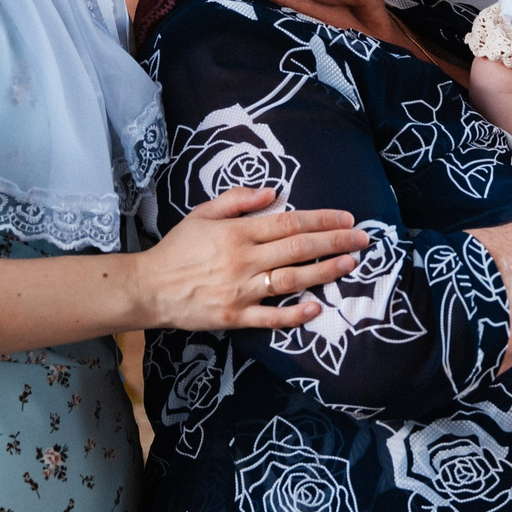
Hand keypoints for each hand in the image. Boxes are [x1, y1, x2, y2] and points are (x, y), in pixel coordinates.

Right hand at [137, 185, 368, 331]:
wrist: (148, 287)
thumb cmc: (177, 248)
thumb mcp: (202, 213)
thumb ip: (238, 200)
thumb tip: (275, 192)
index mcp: (238, 232)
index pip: (289, 222)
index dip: (322, 220)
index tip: (347, 219)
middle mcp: (244, 260)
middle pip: (298, 249)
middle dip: (335, 242)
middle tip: (363, 239)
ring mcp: (241, 290)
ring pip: (291, 280)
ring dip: (324, 272)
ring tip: (350, 264)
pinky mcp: (235, 317)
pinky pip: (270, 318)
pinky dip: (294, 315)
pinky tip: (317, 308)